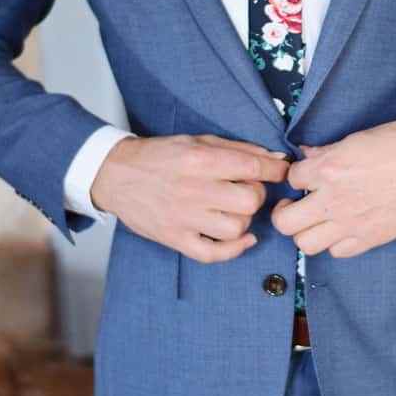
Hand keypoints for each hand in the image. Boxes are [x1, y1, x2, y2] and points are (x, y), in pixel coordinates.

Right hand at [91, 134, 289, 262]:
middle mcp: (192, 190)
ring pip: (236, 228)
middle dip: (256, 194)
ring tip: (234, 210)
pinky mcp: (174, 239)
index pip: (252, 166)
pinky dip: (233, 250)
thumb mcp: (197, 141)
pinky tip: (241, 238)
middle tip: (247, 189)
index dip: (274, 170)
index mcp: (199, 161)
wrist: (115, 175)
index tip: (281, 171)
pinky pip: (213, 254)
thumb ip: (236, 149)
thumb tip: (273, 157)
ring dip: (244, 219)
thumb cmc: (159, 156)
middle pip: (249, 201)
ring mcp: (183, 218)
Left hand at [272, 117, 395, 258]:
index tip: (305, 176)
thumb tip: (308, 156)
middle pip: (285, 222)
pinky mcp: (370, 238)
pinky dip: (335, 242)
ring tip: (318, 220)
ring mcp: (351, 224)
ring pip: (306, 244)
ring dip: (307, 231)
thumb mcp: (357, 138)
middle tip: (297, 205)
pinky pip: (338, 252)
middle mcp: (334, 200)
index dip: (296, 177)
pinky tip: (343, 228)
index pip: (291, 179)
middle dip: (286, 212)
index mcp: (329, 169)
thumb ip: (327, 152)